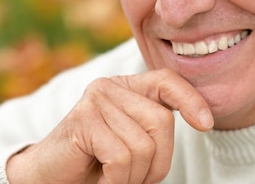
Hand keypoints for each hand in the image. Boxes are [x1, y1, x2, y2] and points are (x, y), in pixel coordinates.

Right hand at [6, 68, 212, 183]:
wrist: (47, 178)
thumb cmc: (94, 164)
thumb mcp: (131, 142)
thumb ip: (154, 127)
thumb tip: (205, 119)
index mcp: (125, 87)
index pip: (166, 80)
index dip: (190, 99)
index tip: (206, 124)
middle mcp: (109, 86)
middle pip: (161, 122)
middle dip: (157, 162)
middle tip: (134, 178)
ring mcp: (94, 100)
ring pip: (143, 146)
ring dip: (134, 177)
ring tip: (112, 177)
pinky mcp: (82, 120)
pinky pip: (121, 158)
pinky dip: (116, 180)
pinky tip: (100, 178)